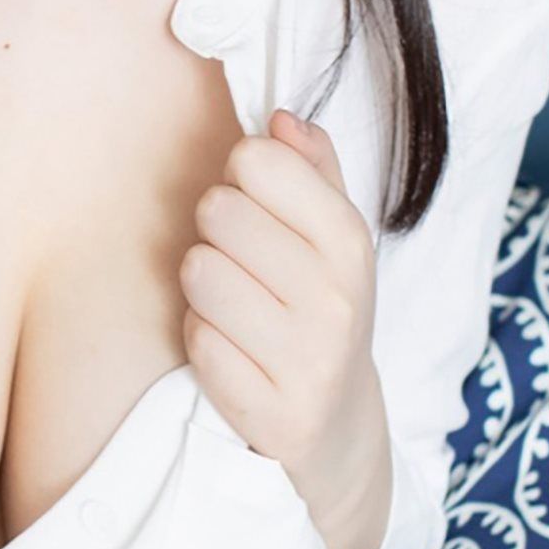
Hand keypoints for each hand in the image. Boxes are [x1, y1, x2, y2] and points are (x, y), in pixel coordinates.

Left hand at [179, 110, 390, 548]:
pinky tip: (233, 353)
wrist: (339, 430)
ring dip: (202, 288)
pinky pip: (197, 339)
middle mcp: (337, 298)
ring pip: (198, 272)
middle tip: (240, 264)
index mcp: (351, 242)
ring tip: (234, 309)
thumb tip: (280, 118)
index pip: (257, 159)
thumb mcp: (334, 241)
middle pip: (217, 210)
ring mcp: (306, 358)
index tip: (254, 204)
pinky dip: (203, 341)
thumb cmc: (322, 314)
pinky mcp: (271, 409)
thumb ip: (311, 172)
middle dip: (214, 232)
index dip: (239, 175)